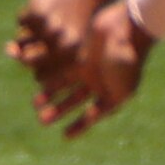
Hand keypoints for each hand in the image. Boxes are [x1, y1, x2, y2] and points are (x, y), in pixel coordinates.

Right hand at [7, 0, 117, 89]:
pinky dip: (27, 15)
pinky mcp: (41, 14)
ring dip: (25, 33)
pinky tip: (42, 9)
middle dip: (26, 49)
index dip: (38, 63)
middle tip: (38, 36)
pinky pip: (21, 21)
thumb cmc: (75, 19)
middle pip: (27, 61)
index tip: (49, 49)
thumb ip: (32, 51)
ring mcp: (52, 31)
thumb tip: (7, 50)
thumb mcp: (57, 40)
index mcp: (74, 60)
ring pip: (21, 43)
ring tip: (42, 23)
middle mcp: (64, 49)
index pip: (41, 77)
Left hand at [30, 0, 156, 139]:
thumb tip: (92, 118)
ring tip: (36, 103)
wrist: (127, 27)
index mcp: (114, 95)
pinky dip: (52, 78)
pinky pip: (64, 71)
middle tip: (42, 120)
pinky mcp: (81, 58)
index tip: (64, 136)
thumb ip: (108, 101)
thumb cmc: (128, 57)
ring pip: (67, 88)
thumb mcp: (122, 85)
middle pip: (76, 102)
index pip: (94, 115)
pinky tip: (39, 84)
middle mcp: (101, 85)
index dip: (79, 127)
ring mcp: (90, 71)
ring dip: (52, 97)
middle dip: (59, 111)